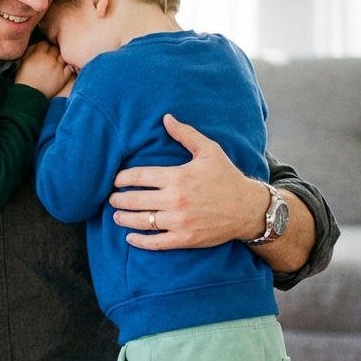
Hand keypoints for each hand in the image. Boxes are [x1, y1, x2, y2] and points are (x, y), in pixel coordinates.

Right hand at [15, 40, 74, 97]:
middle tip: (48, 58)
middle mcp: (50, 59)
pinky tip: (62, 68)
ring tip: (55, 63)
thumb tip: (38, 45)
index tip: (42, 52)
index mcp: (38, 54)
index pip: (45, 44)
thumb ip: (30, 50)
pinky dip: (67, 65)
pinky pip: (69, 66)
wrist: (29, 95)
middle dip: (51, 52)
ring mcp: (58, 68)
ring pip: (62, 56)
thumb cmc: (24, 79)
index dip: (43, 47)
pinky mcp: (64, 76)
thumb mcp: (23, 62)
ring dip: (59, 58)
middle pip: (55, 48)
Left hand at [108, 114, 269, 249]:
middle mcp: (175, 200)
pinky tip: (130, 238)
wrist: (248, 208)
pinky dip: (139, 242)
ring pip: (141, 222)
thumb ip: (185, 134)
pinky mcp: (185, 239)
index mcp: (177, 176)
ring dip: (124, 219)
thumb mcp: (209, 151)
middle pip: (134, 200)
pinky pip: (155, 243)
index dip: (122, 179)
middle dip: (118, 199)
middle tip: (111, 198)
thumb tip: (166, 118)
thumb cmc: (227, 177)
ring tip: (116, 215)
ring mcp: (179, 221)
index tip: (116, 180)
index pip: (138, 176)